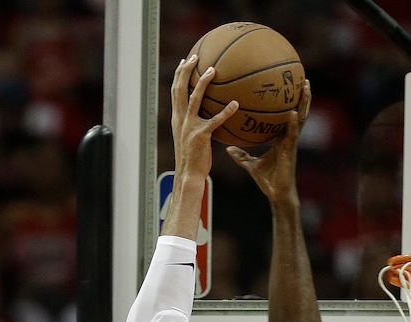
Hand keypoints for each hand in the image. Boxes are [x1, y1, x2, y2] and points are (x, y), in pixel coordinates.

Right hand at [171, 55, 238, 182]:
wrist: (189, 176)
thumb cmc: (193, 159)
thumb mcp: (190, 138)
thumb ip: (196, 124)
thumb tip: (208, 115)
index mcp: (177, 120)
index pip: (175, 92)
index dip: (179, 75)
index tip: (185, 61)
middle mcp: (180, 121)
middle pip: (180, 90)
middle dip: (186, 71)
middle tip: (195, 56)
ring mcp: (189, 128)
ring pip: (194, 99)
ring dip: (202, 83)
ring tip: (212, 70)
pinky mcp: (201, 137)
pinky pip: (215, 120)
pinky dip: (226, 111)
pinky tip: (235, 104)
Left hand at [226, 80, 311, 202]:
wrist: (276, 194)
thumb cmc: (267, 180)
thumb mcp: (251, 165)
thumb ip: (241, 155)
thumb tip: (228, 148)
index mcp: (280, 138)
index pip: (285, 115)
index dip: (289, 101)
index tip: (288, 85)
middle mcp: (288, 137)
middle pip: (297, 111)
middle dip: (301, 95)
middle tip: (302, 77)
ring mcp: (291, 142)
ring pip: (301, 118)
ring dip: (304, 102)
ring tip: (306, 86)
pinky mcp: (290, 151)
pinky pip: (292, 134)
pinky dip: (293, 123)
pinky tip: (293, 112)